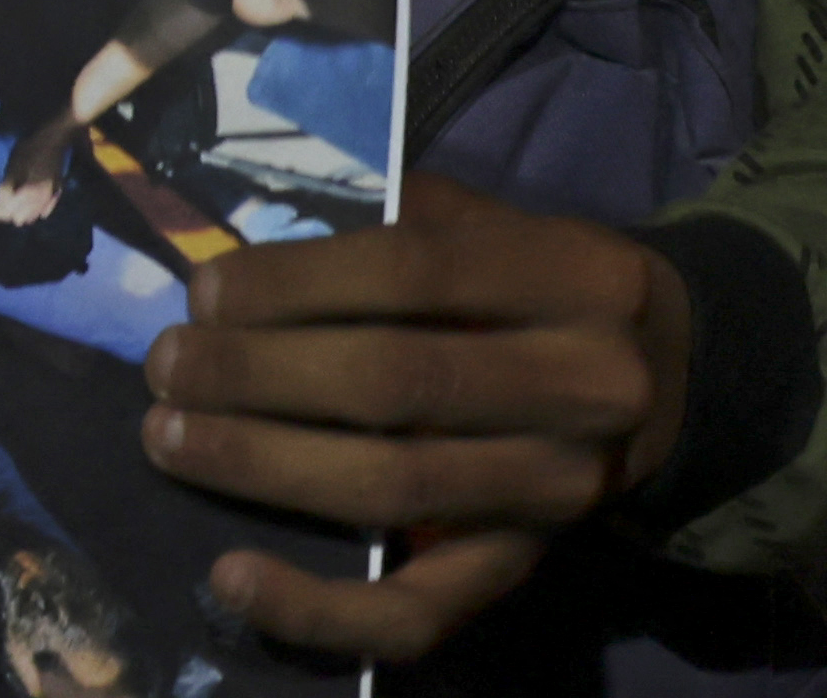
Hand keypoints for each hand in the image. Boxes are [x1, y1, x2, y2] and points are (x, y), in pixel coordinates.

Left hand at [0, 112, 79, 226]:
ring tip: (2, 206)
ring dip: (17, 213)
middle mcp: (45, 200)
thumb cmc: (31, 151)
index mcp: (34, 194)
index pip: (11, 210)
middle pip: (21, 216)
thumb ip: (8, 187)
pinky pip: (42, 209)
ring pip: (32, 215)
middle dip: (5, 213)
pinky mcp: (55, 193)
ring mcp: (52, 197)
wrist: (53, 140)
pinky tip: (21, 206)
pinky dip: (30, 210)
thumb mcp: (14, 166)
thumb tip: (2, 203)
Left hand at [141, 172, 687, 659]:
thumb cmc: (532, 281)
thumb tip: (238, 248)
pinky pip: (422, 611)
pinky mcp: (526, 567)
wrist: (664, 376)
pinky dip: (320, 608)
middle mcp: (585, 388)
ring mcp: (561, 491)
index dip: (295, 283)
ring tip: (169, 439)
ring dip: (263, 467)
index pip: (413, 273)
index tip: (203, 292)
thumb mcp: (490, 222)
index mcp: (574, 277)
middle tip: (167, 367)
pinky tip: (231, 578)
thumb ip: (389, 222)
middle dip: (258, 377)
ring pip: (397, 489)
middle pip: (397, 386)